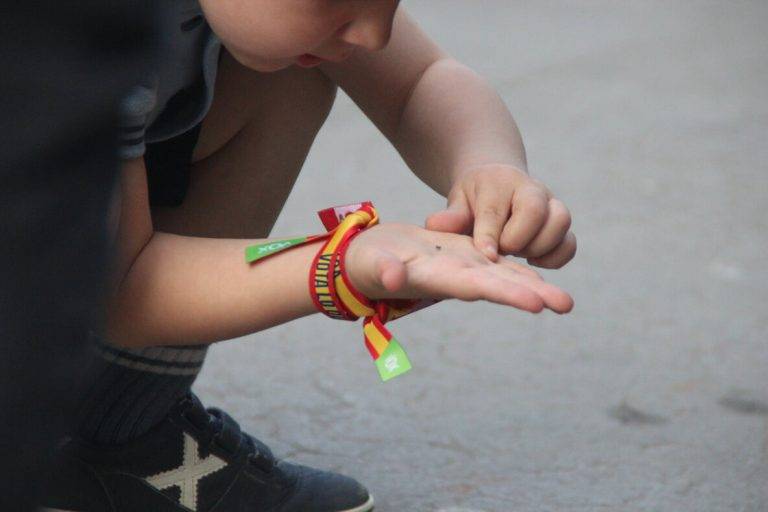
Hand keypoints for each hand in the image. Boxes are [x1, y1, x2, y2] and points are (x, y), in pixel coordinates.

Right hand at [345, 223, 572, 313]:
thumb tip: (394, 276)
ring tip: (565, 301)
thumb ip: (383, 270)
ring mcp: (461, 268)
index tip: (536, 303)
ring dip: (534, 286)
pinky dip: (519, 270)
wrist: (365, 258)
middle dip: (533, 294)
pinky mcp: (461, 256)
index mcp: (437, 279)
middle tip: (567, 304)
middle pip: (500, 286)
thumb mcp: (370, 263)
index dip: (506, 292)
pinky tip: (541, 275)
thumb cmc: (363, 263)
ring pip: (503, 276)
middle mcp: (455, 278)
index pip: (477, 286)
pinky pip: (496, 264)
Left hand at [425, 164, 576, 268]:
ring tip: (518, 254)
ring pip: (560, 223)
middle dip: (517, 239)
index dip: (490, 234)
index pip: (496, 209)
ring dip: (539, 248)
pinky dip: (555, 257)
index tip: (487, 255)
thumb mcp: (458, 201)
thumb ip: (450, 216)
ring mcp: (551, 204)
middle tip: (502, 250)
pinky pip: (569, 243)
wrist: (500, 183)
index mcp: (500, 182)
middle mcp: (531, 189)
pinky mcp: (561, 224)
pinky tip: (533, 261)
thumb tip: (434, 224)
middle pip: (536, 211)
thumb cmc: (474, 198)